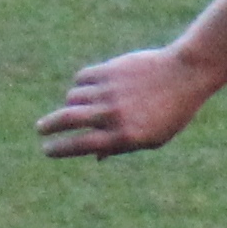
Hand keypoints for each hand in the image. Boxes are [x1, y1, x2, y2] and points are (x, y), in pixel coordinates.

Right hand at [40, 46, 219, 157]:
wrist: (185, 74)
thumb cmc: (171, 112)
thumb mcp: (153, 138)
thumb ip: (121, 147)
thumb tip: (94, 157)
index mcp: (123, 137)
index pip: (80, 146)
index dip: (59, 149)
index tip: (47, 149)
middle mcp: (112, 115)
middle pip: (66, 120)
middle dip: (48, 126)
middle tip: (41, 129)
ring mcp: (109, 91)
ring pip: (73, 98)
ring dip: (73, 103)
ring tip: (83, 104)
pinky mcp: (108, 70)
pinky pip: (82, 78)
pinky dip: (82, 84)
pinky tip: (93, 86)